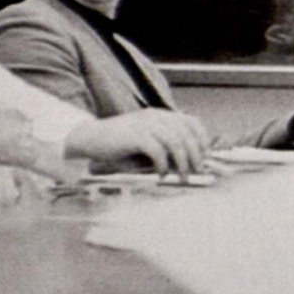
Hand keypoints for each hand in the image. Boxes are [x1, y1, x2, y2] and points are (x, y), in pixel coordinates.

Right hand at [65, 108, 209, 179]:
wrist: (89, 138)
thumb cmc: (118, 145)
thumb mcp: (145, 142)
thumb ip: (164, 148)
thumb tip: (185, 164)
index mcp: (160, 115)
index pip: (191, 122)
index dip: (202, 139)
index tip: (205, 156)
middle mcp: (155, 117)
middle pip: (186, 134)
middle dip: (195, 155)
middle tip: (197, 172)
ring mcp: (145, 124)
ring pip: (175, 142)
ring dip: (182, 163)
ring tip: (181, 177)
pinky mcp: (135, 135)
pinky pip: (157, 150)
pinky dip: (163, 165)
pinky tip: (161, 174)